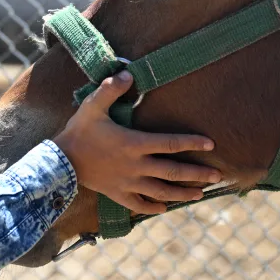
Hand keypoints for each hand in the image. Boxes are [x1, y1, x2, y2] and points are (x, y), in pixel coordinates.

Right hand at [52, 70, 220, 214]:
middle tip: (218, 176)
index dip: (192, 143)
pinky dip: (154, 207)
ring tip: (201, 194)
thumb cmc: (79, 131)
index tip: (211, 144)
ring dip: (183, 193)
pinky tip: (165, 208)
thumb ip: (111, 89)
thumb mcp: (93, 106)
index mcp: (135, 144)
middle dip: (198, 174)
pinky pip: (140, 204)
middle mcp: (137, 166)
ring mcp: (129, 183)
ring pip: (162, 192)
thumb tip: (128, 72)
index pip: (171, 143)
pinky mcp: (118, 194)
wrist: (60, 162)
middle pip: (174, 172)